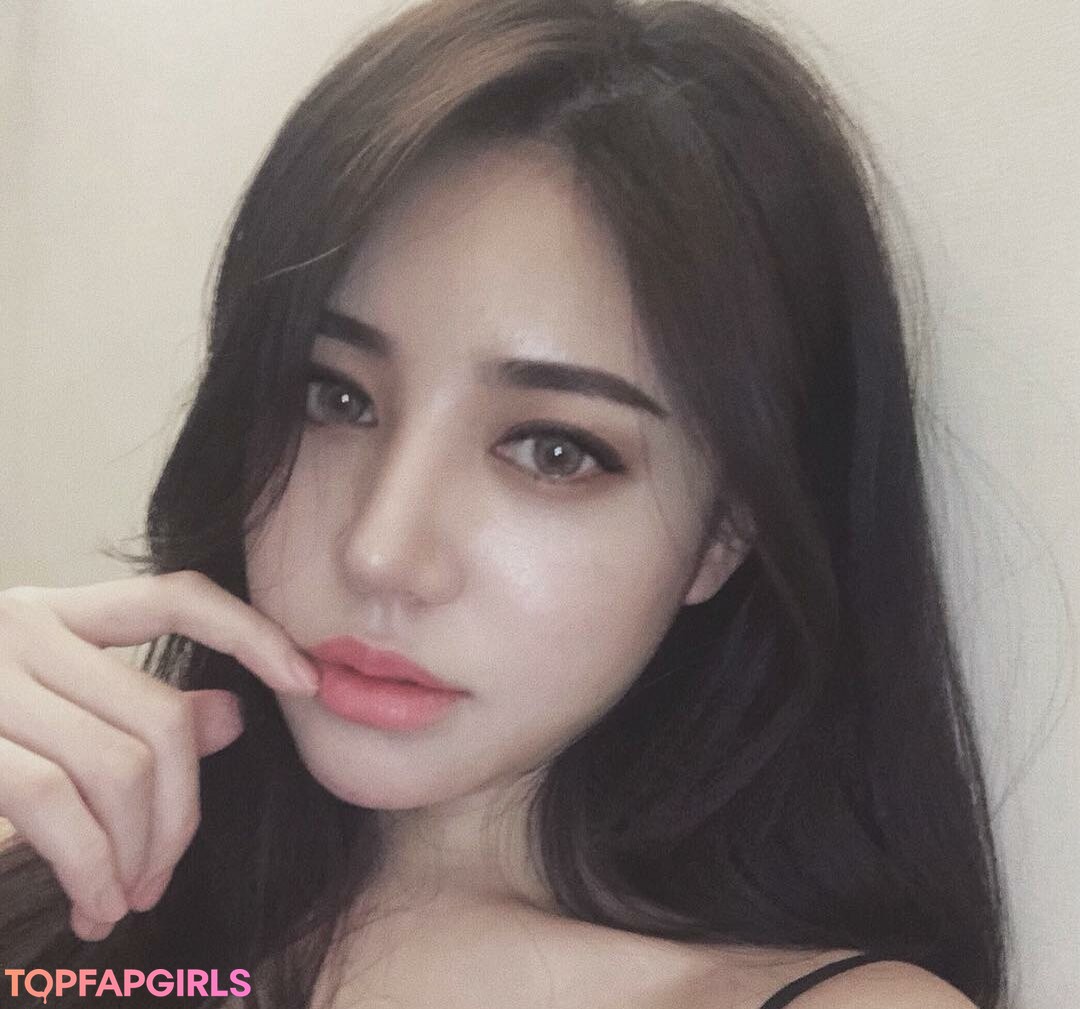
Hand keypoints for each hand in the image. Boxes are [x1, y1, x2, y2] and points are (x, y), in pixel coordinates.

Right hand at [0, 571, 318, 941]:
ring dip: (140, 852)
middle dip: (181, 813)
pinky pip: (58, 804)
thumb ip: (136, 707)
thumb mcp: (48, 711)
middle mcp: (21, 629)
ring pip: (122, 766)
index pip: (176, 598)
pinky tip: (97, 899)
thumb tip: (236, 713)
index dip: (251, 633)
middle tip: (163, 873)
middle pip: (161, 717)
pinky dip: (94, 864)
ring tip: (126, 899)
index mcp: (53, 615)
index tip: (308, 680)